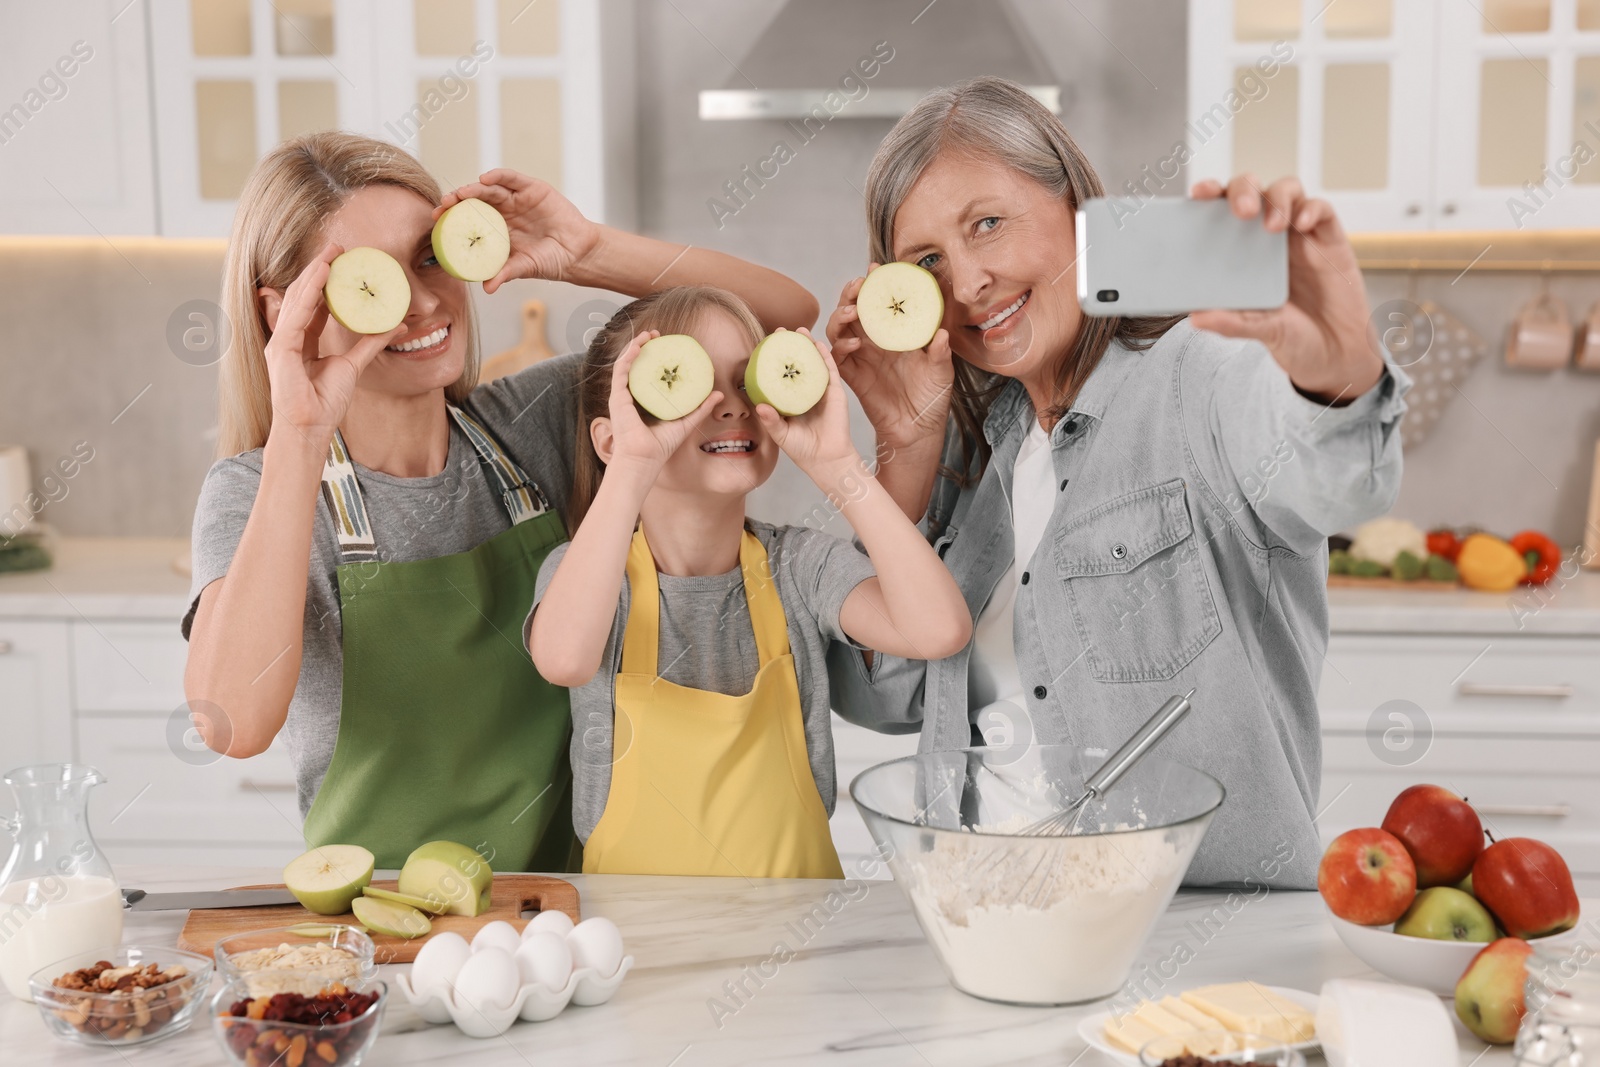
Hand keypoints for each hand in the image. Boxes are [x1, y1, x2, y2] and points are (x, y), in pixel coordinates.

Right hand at [263, 243, 403, 448]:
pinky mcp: (282, 349)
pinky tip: (321, 275)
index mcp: (302, 341)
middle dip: (319, 270)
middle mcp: (289, 337)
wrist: (310, 428)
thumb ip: (370, 344)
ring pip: (299, 299)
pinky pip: (297, 315)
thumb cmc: (324, 402)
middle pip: (303, 295)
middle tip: (338, 247)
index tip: (342, 262)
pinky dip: (309, 293)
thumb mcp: (352, 365)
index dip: (326, 281)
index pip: (313, 303)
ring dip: (315, 273)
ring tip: (331, 253)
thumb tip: (395, 327)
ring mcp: (282, 342)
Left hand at [436, 169, 600, 291]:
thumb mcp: (524, 267)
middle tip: (443, 206)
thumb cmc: (551, 260)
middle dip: (457, 201)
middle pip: (475, 201)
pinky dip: (498, 176)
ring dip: (473, 189)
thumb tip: (487, 288)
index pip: (469, 219)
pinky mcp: (532, 188)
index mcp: (497, 229)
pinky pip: (512, 178)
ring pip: (490, 189)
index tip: (436, 221)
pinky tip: (485, 179)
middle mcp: (504, 211)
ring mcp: (517, 198)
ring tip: (460, 194)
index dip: (452, 217)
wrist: (579, 253)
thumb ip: (505, 273)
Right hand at [605, 331, 721, 475]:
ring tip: (648, 334)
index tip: (666, 344)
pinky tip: (639, 346)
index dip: (654, 356)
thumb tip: (719, 394)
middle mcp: (630, 395)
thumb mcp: (686, 421)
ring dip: (635, 346)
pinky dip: (628, 356)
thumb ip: (700, 407)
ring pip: (625, 363)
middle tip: (656, 334)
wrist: (645, 459)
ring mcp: (622, 396)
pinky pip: (620, 371)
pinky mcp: (617, 398)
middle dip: (644, 346)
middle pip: (635, 364)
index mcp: (644, 400)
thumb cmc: (661, 446)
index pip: (647, 372)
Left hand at [752, 329, 858, 480]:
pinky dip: (825, 355)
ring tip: (800, 330)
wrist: (827, 459)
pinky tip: (818, 344)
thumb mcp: (781, 434)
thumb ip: (770, 421)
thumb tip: (760, 407)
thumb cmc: (802, 449)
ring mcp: (819, 390)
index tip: (763, 345)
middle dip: (789, 346)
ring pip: (813, 363)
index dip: (772, 360)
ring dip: (808, 345)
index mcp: (789, 399)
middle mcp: (803, 392)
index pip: (779, 375)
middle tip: (780, 331)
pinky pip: (829, 370)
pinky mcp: (835, 392)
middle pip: (796, 364)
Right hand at [828, 263, 954, 452]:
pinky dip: (840, 345)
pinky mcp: (852, 376)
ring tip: (853, 312)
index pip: (880, 302)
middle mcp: (875, 341)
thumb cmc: (932, 398)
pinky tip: (855, 342)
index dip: (874, 284)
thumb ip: (940, 353)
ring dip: (841, 315)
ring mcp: (861, 357)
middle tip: (858, 285)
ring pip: (840, 327)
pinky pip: (836, 356)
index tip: (875, 269)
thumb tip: (942, 334)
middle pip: (854, 308)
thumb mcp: (941, 372)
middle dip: (852, 293)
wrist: (918, 430)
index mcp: (895, 333)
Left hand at [1188, 175, 1384, 403]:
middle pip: (1252, 190)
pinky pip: (1321, 210)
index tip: (1198, 193)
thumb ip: (1230, 322)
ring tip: (1273, 226)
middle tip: (1241, 211)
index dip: (1210, 196)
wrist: (1335, 354)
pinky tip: (1302, 224)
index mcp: (1239, 253)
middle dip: (1243, 190)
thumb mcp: (1258, 331)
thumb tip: (1196, 317)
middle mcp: (1266, 238)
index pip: (1219, 212)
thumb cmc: (1292, 338)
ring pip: (1286, 190)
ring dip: (1277, 199)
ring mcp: (1299, 236)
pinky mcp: (1329, 239)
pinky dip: (1311, 209)